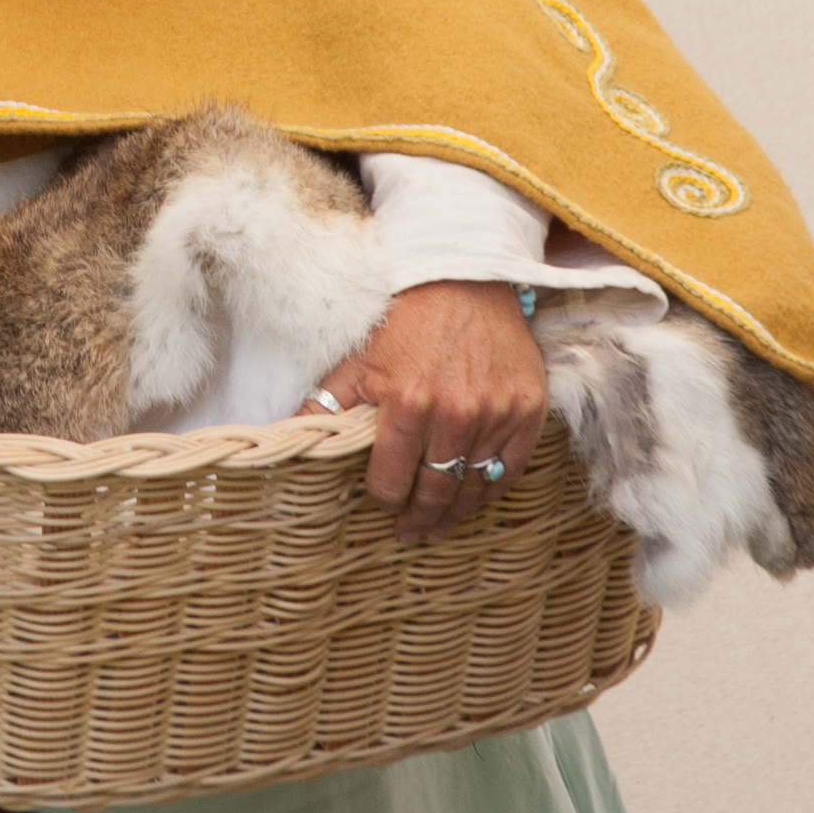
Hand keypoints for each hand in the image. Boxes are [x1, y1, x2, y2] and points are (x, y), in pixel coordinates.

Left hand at [314, 281, 547, 546]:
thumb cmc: (405, 321)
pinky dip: (490, 488)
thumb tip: (284, 439)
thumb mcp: (357, 361)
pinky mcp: (528, 409)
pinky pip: (509, 468)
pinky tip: (474, 497)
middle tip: (409, 534)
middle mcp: (456, 415)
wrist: (464, 278)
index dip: (383, 499)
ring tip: (438, 527)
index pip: (392, 482)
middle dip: (418, 519)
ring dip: (454, 513)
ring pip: (473, 487)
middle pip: (434, 492)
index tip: (381, 505)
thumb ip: (324, 406)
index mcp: (408, 405)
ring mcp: (497, 414)